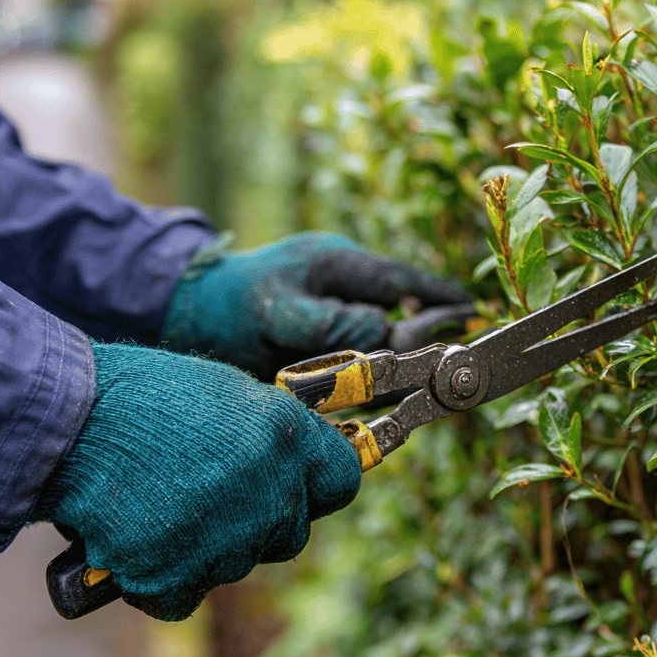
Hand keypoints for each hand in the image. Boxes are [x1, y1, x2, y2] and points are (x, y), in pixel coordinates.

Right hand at [29, 342, 360, 620]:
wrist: (64, 423)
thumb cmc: (142, 398)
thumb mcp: (228, 394)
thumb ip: (275, 434)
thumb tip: (299, 463)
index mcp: (285, 436)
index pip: (341, 482)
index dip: (319, 485)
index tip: (305, 486)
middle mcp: (268, 492)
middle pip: (291, 534)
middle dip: (260, 520)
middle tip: (210, 492)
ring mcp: (225, 541)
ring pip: (237, 564)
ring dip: (209, 546)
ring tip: (161, 502)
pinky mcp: (174, 579)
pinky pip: (185, 594)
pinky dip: (163, 577)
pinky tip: (138, 536)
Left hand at [161, 233, 471, 379]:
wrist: (184, 314)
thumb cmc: (227, 307)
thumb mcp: (276, 311)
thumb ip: (330, 323)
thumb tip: (385, 332)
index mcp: (337, 263)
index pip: (401, 278)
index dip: (439, 295)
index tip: (471, 310)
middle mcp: (343, 285)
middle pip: (401, 309)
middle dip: (421, 334)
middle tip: (431, 364)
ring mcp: (334, 310)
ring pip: (384, 336)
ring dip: (395, 362)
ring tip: (408, 382)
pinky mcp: (324, 335)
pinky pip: (361, 354)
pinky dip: (372, 375)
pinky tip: (376, 393)